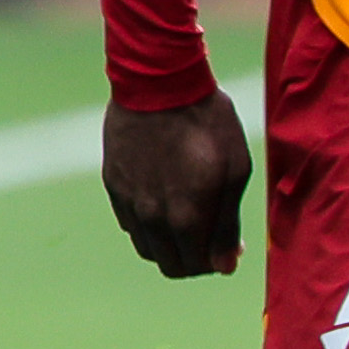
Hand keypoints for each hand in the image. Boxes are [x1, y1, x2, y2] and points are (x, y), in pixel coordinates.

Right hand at [101, 87, 251, 279]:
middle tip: (210, 236)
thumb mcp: (235, 169)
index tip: (228, 245)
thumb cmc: (207, 121)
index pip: (198, 267)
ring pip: (147, 247)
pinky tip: (164, 198)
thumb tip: (224, 267)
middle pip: (170, 265)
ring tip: (187, 218)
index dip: (217, 262)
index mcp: (185, 218)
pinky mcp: (113, 183)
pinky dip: (148, 223)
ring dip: (168, 245)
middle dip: (193, 259)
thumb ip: (227, 225)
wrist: (159, 80)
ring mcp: (128, 201)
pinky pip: (129, 221)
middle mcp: (151, 218)